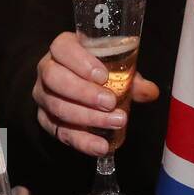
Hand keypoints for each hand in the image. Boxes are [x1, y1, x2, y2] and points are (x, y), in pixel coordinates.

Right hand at [33, 31, 160, 156]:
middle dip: (84, 93)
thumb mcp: (114, 67)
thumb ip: (130, 76)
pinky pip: (59, 132)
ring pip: (57, 107)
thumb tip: (149, 91)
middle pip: (55, 78)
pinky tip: (101, 146)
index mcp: (63, 49)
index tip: (102, 76)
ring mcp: (43, 95)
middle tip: (110, 103)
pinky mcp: (45, 119)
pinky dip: (82, 141)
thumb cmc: (97, 70)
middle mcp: (47, 70)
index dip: (80, 62)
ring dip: (87, 118)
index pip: (63, 48)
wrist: (75, 85)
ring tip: (115, 123)